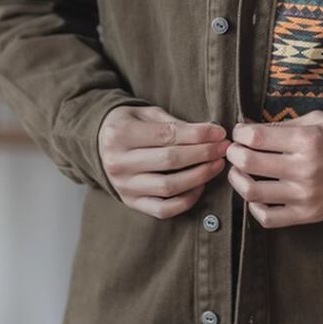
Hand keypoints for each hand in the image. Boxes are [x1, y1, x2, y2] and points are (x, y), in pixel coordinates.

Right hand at [98, 104, 230, 217]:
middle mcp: (118, 162)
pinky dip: (186, 200)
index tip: (219, 133)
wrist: (99, 143)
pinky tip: (201, 186)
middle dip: (203, 154)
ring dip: (199, 176)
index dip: (198, 135)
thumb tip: (211, 133)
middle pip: (170, 160)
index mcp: (120, 134)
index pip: (167, 135)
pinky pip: (163, 209)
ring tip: (217, 164)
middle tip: (224, 148)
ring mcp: (123, 186)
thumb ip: (175, 122)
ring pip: (169, 187)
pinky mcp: (130, 202)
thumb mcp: (147, 114)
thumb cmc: (130, 124)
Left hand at [226, 110, 322, 227]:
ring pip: (252, 191)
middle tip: (234, 150)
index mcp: (307, 141)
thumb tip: (247, 128)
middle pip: (249, 162)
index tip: (240, 132)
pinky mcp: (307, 214)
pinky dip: (253, 207)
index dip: (240, 133)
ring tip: (238, 171)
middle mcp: (305, 169)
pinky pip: (268, 218)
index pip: (256, 137)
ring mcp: (305, 195)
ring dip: (237, 179)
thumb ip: (280, 125)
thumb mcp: (313, 121)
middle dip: (233, 153)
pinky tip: (255, 196)